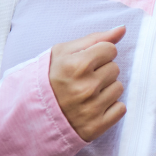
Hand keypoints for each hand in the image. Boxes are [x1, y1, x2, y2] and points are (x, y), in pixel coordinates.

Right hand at [49, 26, 126, 141]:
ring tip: (86, 94)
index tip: (86, 63)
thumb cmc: (49, 78)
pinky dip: (110, 108)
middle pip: (115, 68)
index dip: (99, 54)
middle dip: (102, 71)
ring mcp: (92, 108)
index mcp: (76, 66)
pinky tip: (92, 107)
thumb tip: (122, 29)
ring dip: (106, 90)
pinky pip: (120, 109)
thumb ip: (95, 38)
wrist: (32, 113)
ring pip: (118, 88)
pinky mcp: (96, 126)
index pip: (110, 49)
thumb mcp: (63, 52)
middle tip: (83, 80)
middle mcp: (85, 87)